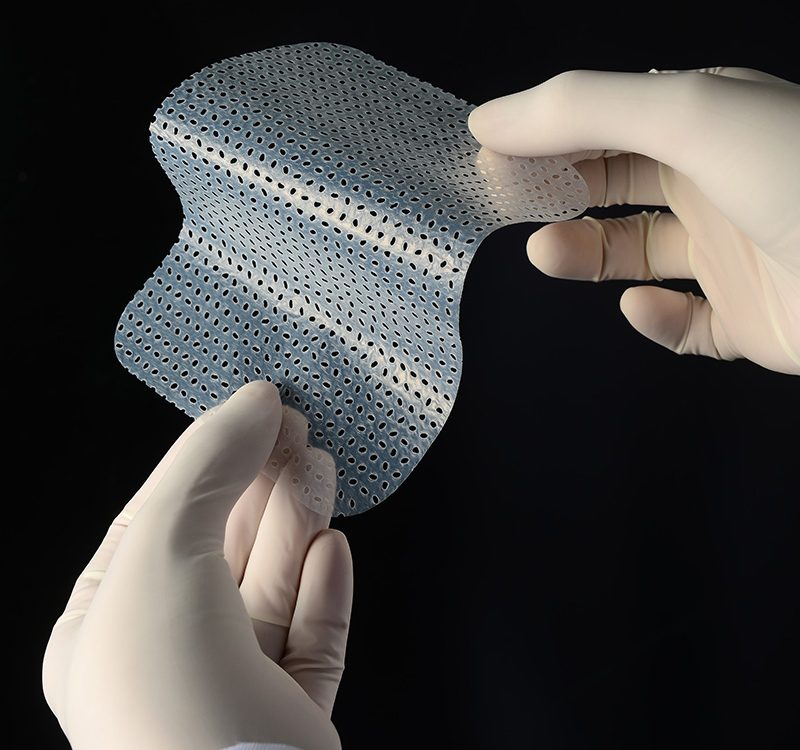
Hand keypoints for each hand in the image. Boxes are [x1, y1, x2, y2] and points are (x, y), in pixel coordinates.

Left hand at [42, 381, 352, 749]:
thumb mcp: (162, 551)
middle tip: (300, 431)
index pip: (160, 521)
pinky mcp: (290, 717)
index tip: (258, 412)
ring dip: (298, 524)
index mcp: (111, 627)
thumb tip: (254, 402)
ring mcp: (232, 690)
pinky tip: (333, 548)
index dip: (209, 460)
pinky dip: (324, 590)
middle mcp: (168, 658)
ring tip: (322, 468)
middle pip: (225, 550)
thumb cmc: (168, 688)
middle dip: (262, 485)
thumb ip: (206, 466)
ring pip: (273, 588)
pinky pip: (311, 639)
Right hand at [469, 67, 799, 374]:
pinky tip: (643, 305)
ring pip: (638, 255)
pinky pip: (686, 324)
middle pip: (615, 185)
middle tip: (506, 204)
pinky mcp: (749, 322)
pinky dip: (656, 318)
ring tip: (546, 253)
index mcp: (708, 124)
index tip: (491, 154)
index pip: (609, 122)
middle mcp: (719, 184)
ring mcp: (734, 256)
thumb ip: (580, 110)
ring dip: (587, 253)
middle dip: (558, 191)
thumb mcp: (685, 114)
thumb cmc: (794, 175)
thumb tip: (485, 121)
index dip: (548, 134)